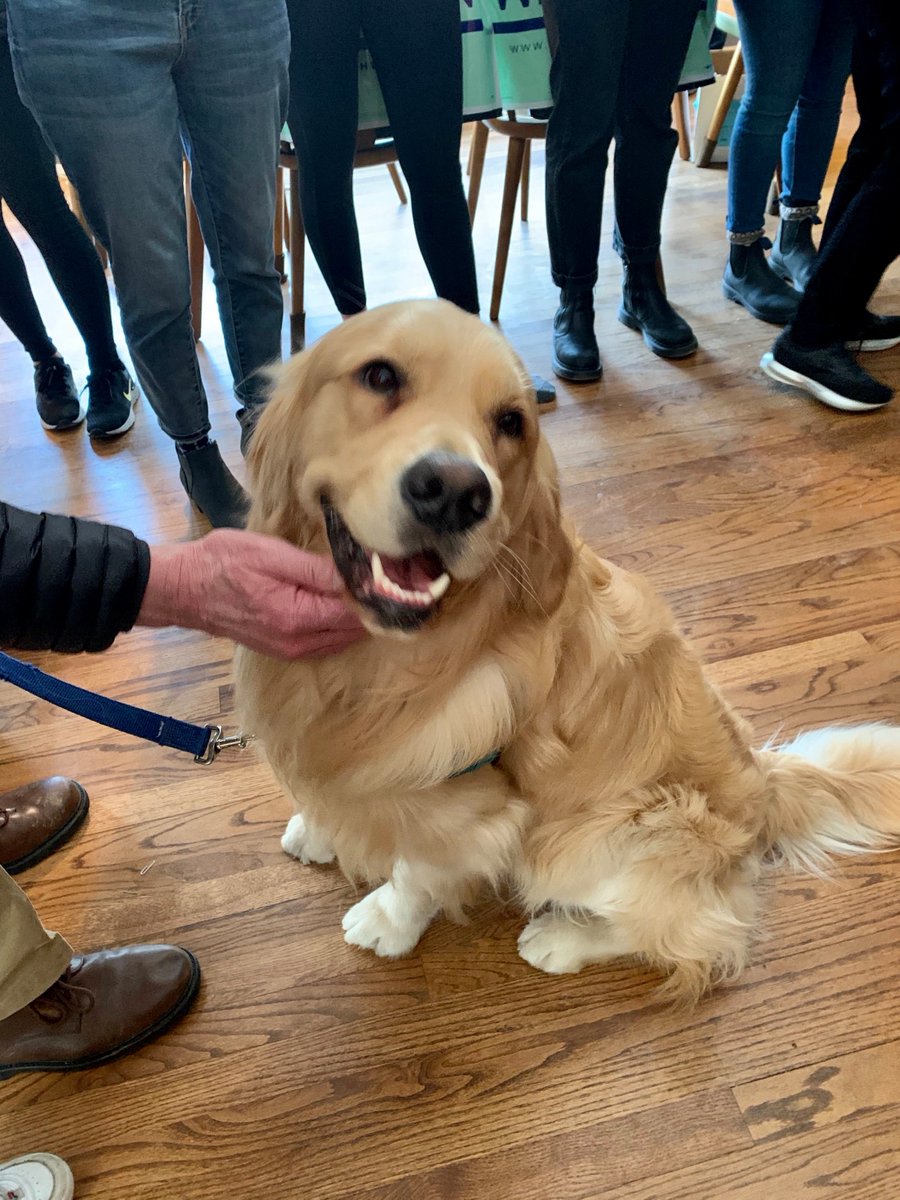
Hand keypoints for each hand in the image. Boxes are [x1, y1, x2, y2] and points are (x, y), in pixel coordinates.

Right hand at [137, 529, 364, 658]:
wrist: (183, 588)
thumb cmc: (223, 562)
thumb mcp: (271, 554)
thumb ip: (316, 569)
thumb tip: (357, 576)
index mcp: (298, 617)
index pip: (354, 612)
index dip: (372, 593)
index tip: (386, 572)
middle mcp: (298, 642)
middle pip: (352, 629)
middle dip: (368, 606)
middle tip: (380, 577)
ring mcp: (290, 649)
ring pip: (340, 638)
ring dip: (354, 617)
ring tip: (363, 587)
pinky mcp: (282, 648)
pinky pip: (323, 642)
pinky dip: (336, 626)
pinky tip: (338, 604)